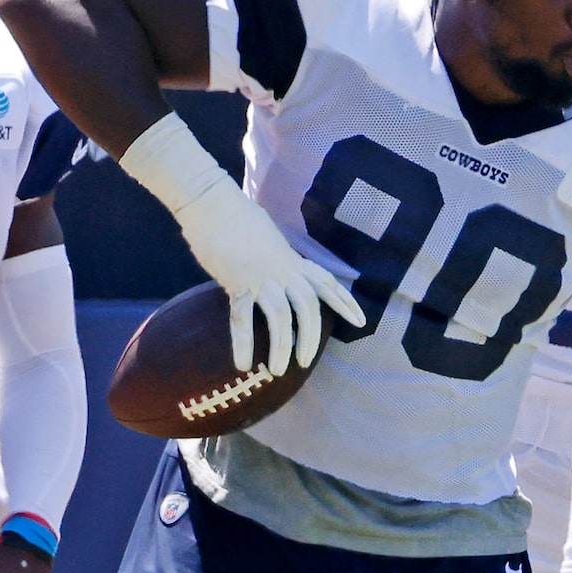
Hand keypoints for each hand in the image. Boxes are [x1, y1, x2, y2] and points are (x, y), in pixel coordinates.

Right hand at [178, 182, 363, 375]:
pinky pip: (243, 320)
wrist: (211, 202)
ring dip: (281, 347)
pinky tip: (243, 364)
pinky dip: (244, 343)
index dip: (344, 302)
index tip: (360, 321)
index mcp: (291, 259)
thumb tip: (279, 272)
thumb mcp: (268, 239)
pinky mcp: (237, 283)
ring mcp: (261, 277)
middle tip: (306, 361)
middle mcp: (283, 269)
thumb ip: (277, 259)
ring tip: (277, 370)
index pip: (326, 282)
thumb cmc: (235, 217)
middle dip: (311, 337)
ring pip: (281, 317)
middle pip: (308, 307)